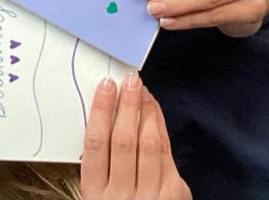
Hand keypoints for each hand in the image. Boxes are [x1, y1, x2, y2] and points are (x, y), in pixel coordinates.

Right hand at [82, 74, 191, 199]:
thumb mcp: (100, 194)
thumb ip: (103, 163)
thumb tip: (108, 115)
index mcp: (95, 195)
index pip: (95, 145)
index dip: (100, 111)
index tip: (105, 87)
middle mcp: (120, 197)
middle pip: (123, 141)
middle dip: (127, 106)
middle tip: (129, 81)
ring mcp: (149, 197)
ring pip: (149, 145)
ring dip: (147, 113)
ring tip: (143, 92)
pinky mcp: (172, 195)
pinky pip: (167, 155)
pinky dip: (161, 130)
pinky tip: (156, 115)